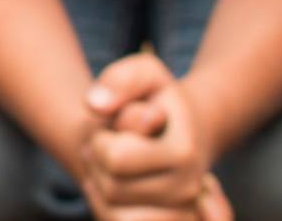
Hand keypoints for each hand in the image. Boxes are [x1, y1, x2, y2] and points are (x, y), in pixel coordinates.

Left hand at [77, 53, 228, 220]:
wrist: (181, 131)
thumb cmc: (156, 100)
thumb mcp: (143, 74)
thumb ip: (120, 79)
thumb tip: (95, 105)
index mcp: (184, 153)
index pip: (116, 157)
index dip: (104, 137)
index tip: (120, 125)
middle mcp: (186, 189)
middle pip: (110, 186)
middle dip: (100, 158)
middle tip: (111, 142)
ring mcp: (177, 212)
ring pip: (110, 208)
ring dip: (99, 181)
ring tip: (113, 160)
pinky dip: (102, 202)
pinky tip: (110, 181)